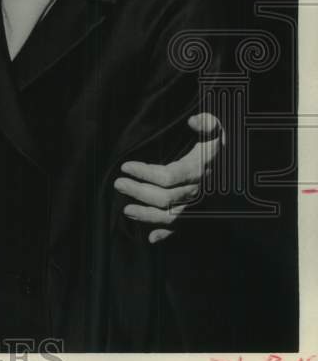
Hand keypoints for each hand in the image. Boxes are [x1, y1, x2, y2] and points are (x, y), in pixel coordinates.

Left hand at [114, 112, 223, 243]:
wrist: (242, 168)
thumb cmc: (223, 146)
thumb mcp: (220, 130)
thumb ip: (208, 123)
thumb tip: (193, 121)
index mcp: (199, 170)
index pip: (168, 176)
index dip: (145, 173)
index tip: (125, 166)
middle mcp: (199, 191)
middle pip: (165, 198)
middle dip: (139, 192)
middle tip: (118, 183)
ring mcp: (199, 206)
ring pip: (171, 216)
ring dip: (147, 216)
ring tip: (126, 210)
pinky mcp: (200, 215)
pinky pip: (183, 229)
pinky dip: (167, 235)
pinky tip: (151, 238)